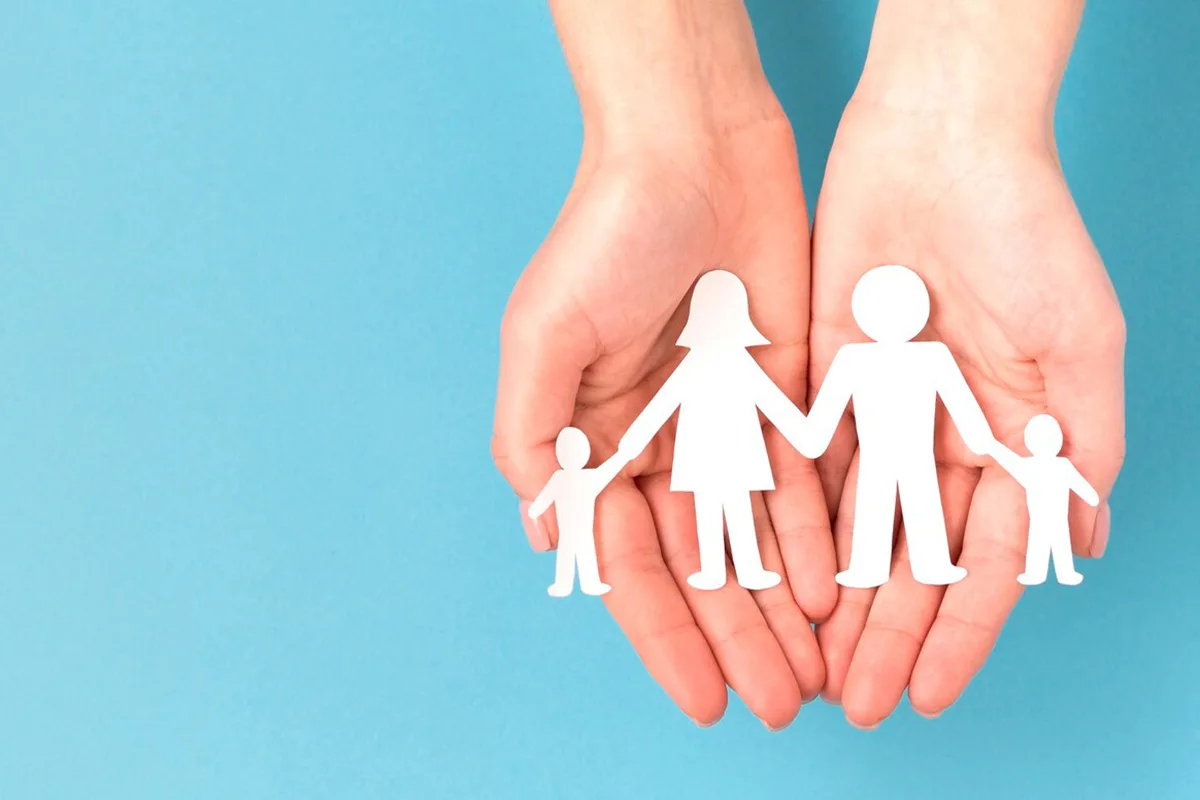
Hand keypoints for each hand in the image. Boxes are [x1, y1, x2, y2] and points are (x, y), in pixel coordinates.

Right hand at [493, 0, 834, 728]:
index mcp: (590, 444)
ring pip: (756, 540)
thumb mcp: (543, 333)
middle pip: (699, 567)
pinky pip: (801, 485)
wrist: (694, 151)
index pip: (627, 564)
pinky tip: (840, 594)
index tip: (703, 697)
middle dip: (735, 640)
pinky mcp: (779, 398)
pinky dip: (818, 541)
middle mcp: (654, 447)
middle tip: (774, 705)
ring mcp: (720, 426)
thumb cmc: (606, 233)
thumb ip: (532, 434)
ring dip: (782, 609)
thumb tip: (546, 531)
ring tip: (816, 676)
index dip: (664, 635)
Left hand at [809, 1, 1123, 727]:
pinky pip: (809, 471)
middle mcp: (949, 441)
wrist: (936, 146)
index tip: (930, 693)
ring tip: (813, 664)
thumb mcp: (1079, 343)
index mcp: (1019, 441)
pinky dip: (796, 529)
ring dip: (837, 601)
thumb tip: (1085, 545)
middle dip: (889, 634)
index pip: (989, 561)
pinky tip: (780, 583)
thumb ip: (1082, 446)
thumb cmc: (1027, 232)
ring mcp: (884, 418)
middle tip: (858, 701)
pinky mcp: (825, 387)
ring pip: (857, 531)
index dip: (961, 632)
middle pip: (915, 561)